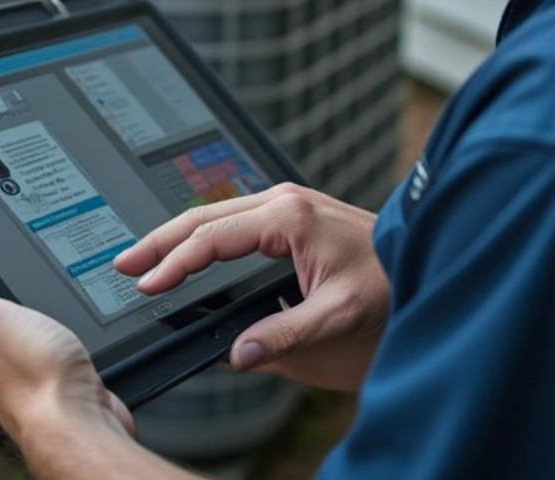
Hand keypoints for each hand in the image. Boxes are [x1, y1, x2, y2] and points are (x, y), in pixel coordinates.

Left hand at [0, 264, 133, 444]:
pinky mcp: (56, 388)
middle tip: (32, 295)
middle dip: (15, 308)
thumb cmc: (34, 377)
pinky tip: (68, 345)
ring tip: (53, 319)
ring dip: (41, 328)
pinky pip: (52, 357)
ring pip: (26, 343)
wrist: (81, 421)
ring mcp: (24, 382)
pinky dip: (59, 347)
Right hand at [113, 183, 388, 390]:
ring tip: (148, 259)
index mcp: (289, 218)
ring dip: (181, 235)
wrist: (431, 261)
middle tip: (123, 265)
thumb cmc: (394, 285)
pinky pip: (238, 217)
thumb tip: (238, 353)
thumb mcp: (340, 318)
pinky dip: (207, 233)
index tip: (146, 286)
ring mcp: (291, 203)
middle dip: (160, 240)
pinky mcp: (297, 213)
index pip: (212, 238)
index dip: (174, 264)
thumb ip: (286, 337)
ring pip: (218, 212)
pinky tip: (194, 252)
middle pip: (204, 215)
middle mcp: (286, 202)